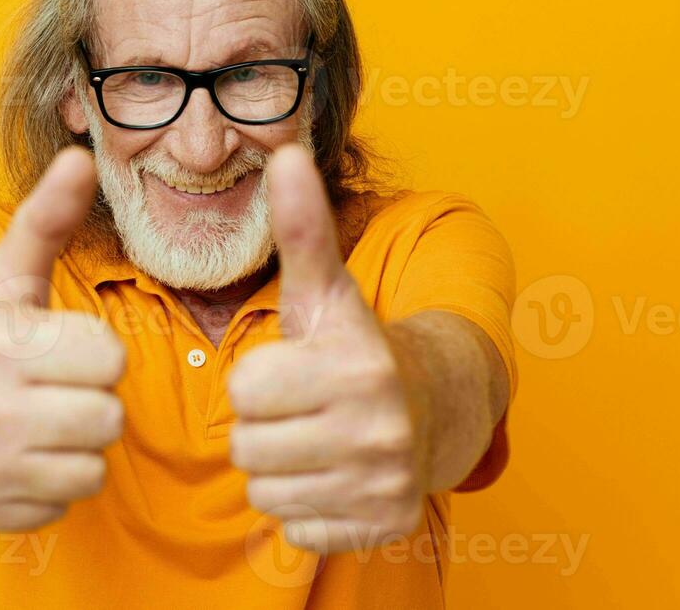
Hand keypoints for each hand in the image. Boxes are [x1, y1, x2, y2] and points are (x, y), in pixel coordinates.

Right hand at [0, 147, 126, 531]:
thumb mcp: (8, 272)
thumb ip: (49, 216)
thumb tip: (82, 156)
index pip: (110, 359)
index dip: (94, 351)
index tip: (60, 347)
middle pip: (108, 418)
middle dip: (90, 400)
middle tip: (53, 387)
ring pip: (91, 468)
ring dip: (75, 446)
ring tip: (39, 420)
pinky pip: (58, 505)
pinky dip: (46, 484)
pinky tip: (17, 455)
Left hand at [228, 144, 425, 553]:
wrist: (435, 408)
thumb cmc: (354, 346)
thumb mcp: (326, 289)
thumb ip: (301, 226)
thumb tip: (285, 150)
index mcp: (358, 368)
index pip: (244, 392)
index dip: (256, 380)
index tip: (290, 370)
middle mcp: (379, 430)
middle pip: (248, 448)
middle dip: (263, 429)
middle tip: (300, 409)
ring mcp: (384, 484)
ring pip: (265, 492)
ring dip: (279, 469)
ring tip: (314, 439)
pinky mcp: (383, 526)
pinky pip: (295, 529)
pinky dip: (306, 507)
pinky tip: (332, 475)